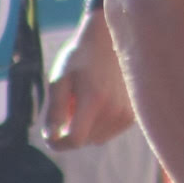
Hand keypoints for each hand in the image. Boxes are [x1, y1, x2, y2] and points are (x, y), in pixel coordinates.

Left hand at [44, 13, 133, 147]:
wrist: (110, 39)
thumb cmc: (80, 57)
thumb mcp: (60, 78)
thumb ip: (54, 110)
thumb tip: (51, 138)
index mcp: (94, 100)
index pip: (75, 140)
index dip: (59, 143)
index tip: (50, 136)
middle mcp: (114, 110)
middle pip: (85, 139)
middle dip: (72, 128)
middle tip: (70, 102)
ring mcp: (127, 113)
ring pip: (97, 138)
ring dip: (86, 127)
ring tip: (86, 99)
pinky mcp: (133, 115)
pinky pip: (109, 132)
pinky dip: (99, 123)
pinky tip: (99, 101)